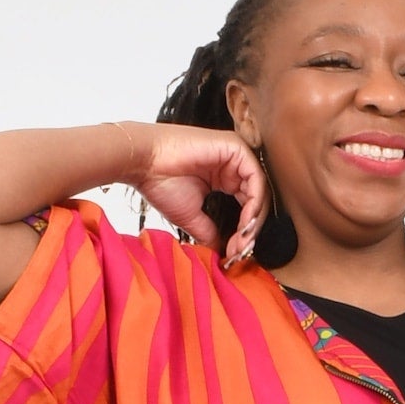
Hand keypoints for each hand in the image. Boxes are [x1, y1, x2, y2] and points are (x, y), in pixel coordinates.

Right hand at [113, 121, 266, 261]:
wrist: (143, 164)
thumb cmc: (161, 184)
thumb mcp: (192, 217)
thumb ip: (210, 233)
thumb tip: (223, 253)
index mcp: (224, 178)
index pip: (247, 207)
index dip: (244, 234)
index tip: (234, 255)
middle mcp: (232, 166)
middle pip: (257, 201)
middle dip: (251, 230)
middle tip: (241, 252)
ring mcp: (235, 155)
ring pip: (260, 191)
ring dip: (254, 220)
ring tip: (242, 241)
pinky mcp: (235, 148)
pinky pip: (256, 179)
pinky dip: (254, 203)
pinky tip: (245, 223)